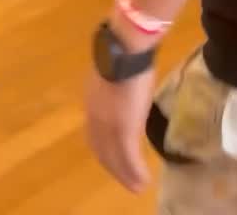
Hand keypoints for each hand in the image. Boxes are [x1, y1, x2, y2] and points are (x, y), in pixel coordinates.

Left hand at [86, 65, 154, 192]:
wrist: (125, 49)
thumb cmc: (124, 53)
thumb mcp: (114, 73)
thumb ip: (114, 87)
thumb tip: (123, 86)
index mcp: (93, 103)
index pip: (95, 135)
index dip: (104, 150)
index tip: (113, 160)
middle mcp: (96, 118)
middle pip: (102, 151)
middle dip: (114, 168)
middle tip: (127, 181)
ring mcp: (109, 125)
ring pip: (115, 158)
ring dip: (125, 175)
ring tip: (137, 187)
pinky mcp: (124, 129)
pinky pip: (129, 158)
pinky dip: (135, 173)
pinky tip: (143, 181)